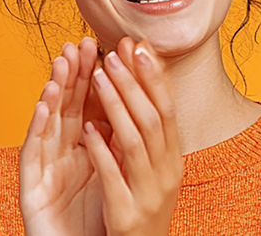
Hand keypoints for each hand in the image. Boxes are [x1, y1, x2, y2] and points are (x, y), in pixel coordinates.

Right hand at [19, 38, 108, 235]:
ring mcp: (44, 170)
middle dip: (75, 74)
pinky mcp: (30, 189)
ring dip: (55, 92)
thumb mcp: (113, 173)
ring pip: (48, 124)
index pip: (91, 106)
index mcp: (83, 149)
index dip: (97, 77)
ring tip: (61, 64)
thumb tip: (135, 102)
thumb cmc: (97, 220)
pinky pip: (33, 154)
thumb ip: (116, 140)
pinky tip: (44, 107)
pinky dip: (38, 129)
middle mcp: (61, 155)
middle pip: (68, 108)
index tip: (107, 47)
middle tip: (81, 43)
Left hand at [82, 38, 182, 235]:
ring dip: (116, 105)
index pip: (168, 108)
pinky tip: (87, 128)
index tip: (138, 45)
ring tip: (98, 76)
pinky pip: (113, 177)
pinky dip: (101, 150)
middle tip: (114, 52)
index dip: (154, 76)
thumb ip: (147, 134)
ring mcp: (149, 194)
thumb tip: (140, 84)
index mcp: (173, 159)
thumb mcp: (153, 169)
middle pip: (153, 118)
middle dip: (134, 82)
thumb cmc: (141, 207)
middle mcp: (167, 174)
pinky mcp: (127, 214)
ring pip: (135, 142)